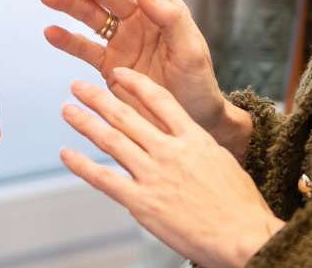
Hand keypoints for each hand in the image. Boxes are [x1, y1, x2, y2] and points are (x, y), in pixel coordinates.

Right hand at [41, 0, 249, 153]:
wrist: (193, 122)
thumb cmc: (199, 84)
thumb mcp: (191, 51)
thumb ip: (170, 18)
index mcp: (159, 8)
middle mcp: (137, 19)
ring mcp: (120, 41)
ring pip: (88, 15)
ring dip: (66, 3)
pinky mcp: (108, 65)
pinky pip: (83, 48)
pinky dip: (66, 40)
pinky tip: (50, 32)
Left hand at [60, 68, 280, 267]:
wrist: (244, 238)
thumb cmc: (240, 207)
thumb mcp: (222, 162)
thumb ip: (198, 148)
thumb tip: (183, 141)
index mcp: (193, 138)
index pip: (159, 100)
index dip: (136, 84)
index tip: (118, 73)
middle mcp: (170, 151)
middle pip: (127, 116)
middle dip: (98, 98)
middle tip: (78, 86)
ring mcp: (154, 175)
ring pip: (111, 140)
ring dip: (85, 122)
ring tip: (68, 110)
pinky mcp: (142, 202)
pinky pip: (104, 179)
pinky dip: (81, 165)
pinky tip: (66, 154)